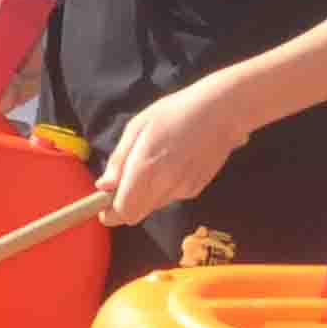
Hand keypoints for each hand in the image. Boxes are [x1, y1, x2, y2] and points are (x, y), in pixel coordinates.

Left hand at [100, 75, 254, 226]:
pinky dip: (165, 188)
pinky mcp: (196, 189)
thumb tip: (104, 186)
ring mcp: (183, 190)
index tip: (104, 205)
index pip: (123, 211)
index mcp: (146, 169)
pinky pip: (171, 197)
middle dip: (126, 205)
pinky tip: (174, 163)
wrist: (222, 112)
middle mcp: (164, 186)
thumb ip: (119, 160)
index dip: (110, 213)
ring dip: (146, 195)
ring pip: (153, 206)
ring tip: (155, 163)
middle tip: (126, 182)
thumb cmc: (175, 112)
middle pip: (136, 215)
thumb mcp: (138, 127)